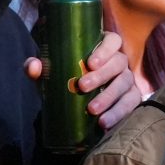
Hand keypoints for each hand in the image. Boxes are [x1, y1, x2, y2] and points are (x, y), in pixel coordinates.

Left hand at [27, 29, 144, 128]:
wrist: (71, 103)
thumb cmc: (62, 78)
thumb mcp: (50, 72)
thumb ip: (38, 67)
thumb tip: (33, 67)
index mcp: (103, 48)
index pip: (112, 41)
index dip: (105, 50)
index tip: (90, 63)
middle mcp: (118, 61)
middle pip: (119, 62)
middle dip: (102, 75)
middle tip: (82, 86)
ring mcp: (126, 79)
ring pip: (125, 83)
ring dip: (109, 97)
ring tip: (93, 110)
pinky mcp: (130, 98)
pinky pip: (131, 104)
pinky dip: (119, 113)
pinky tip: (104, 123)